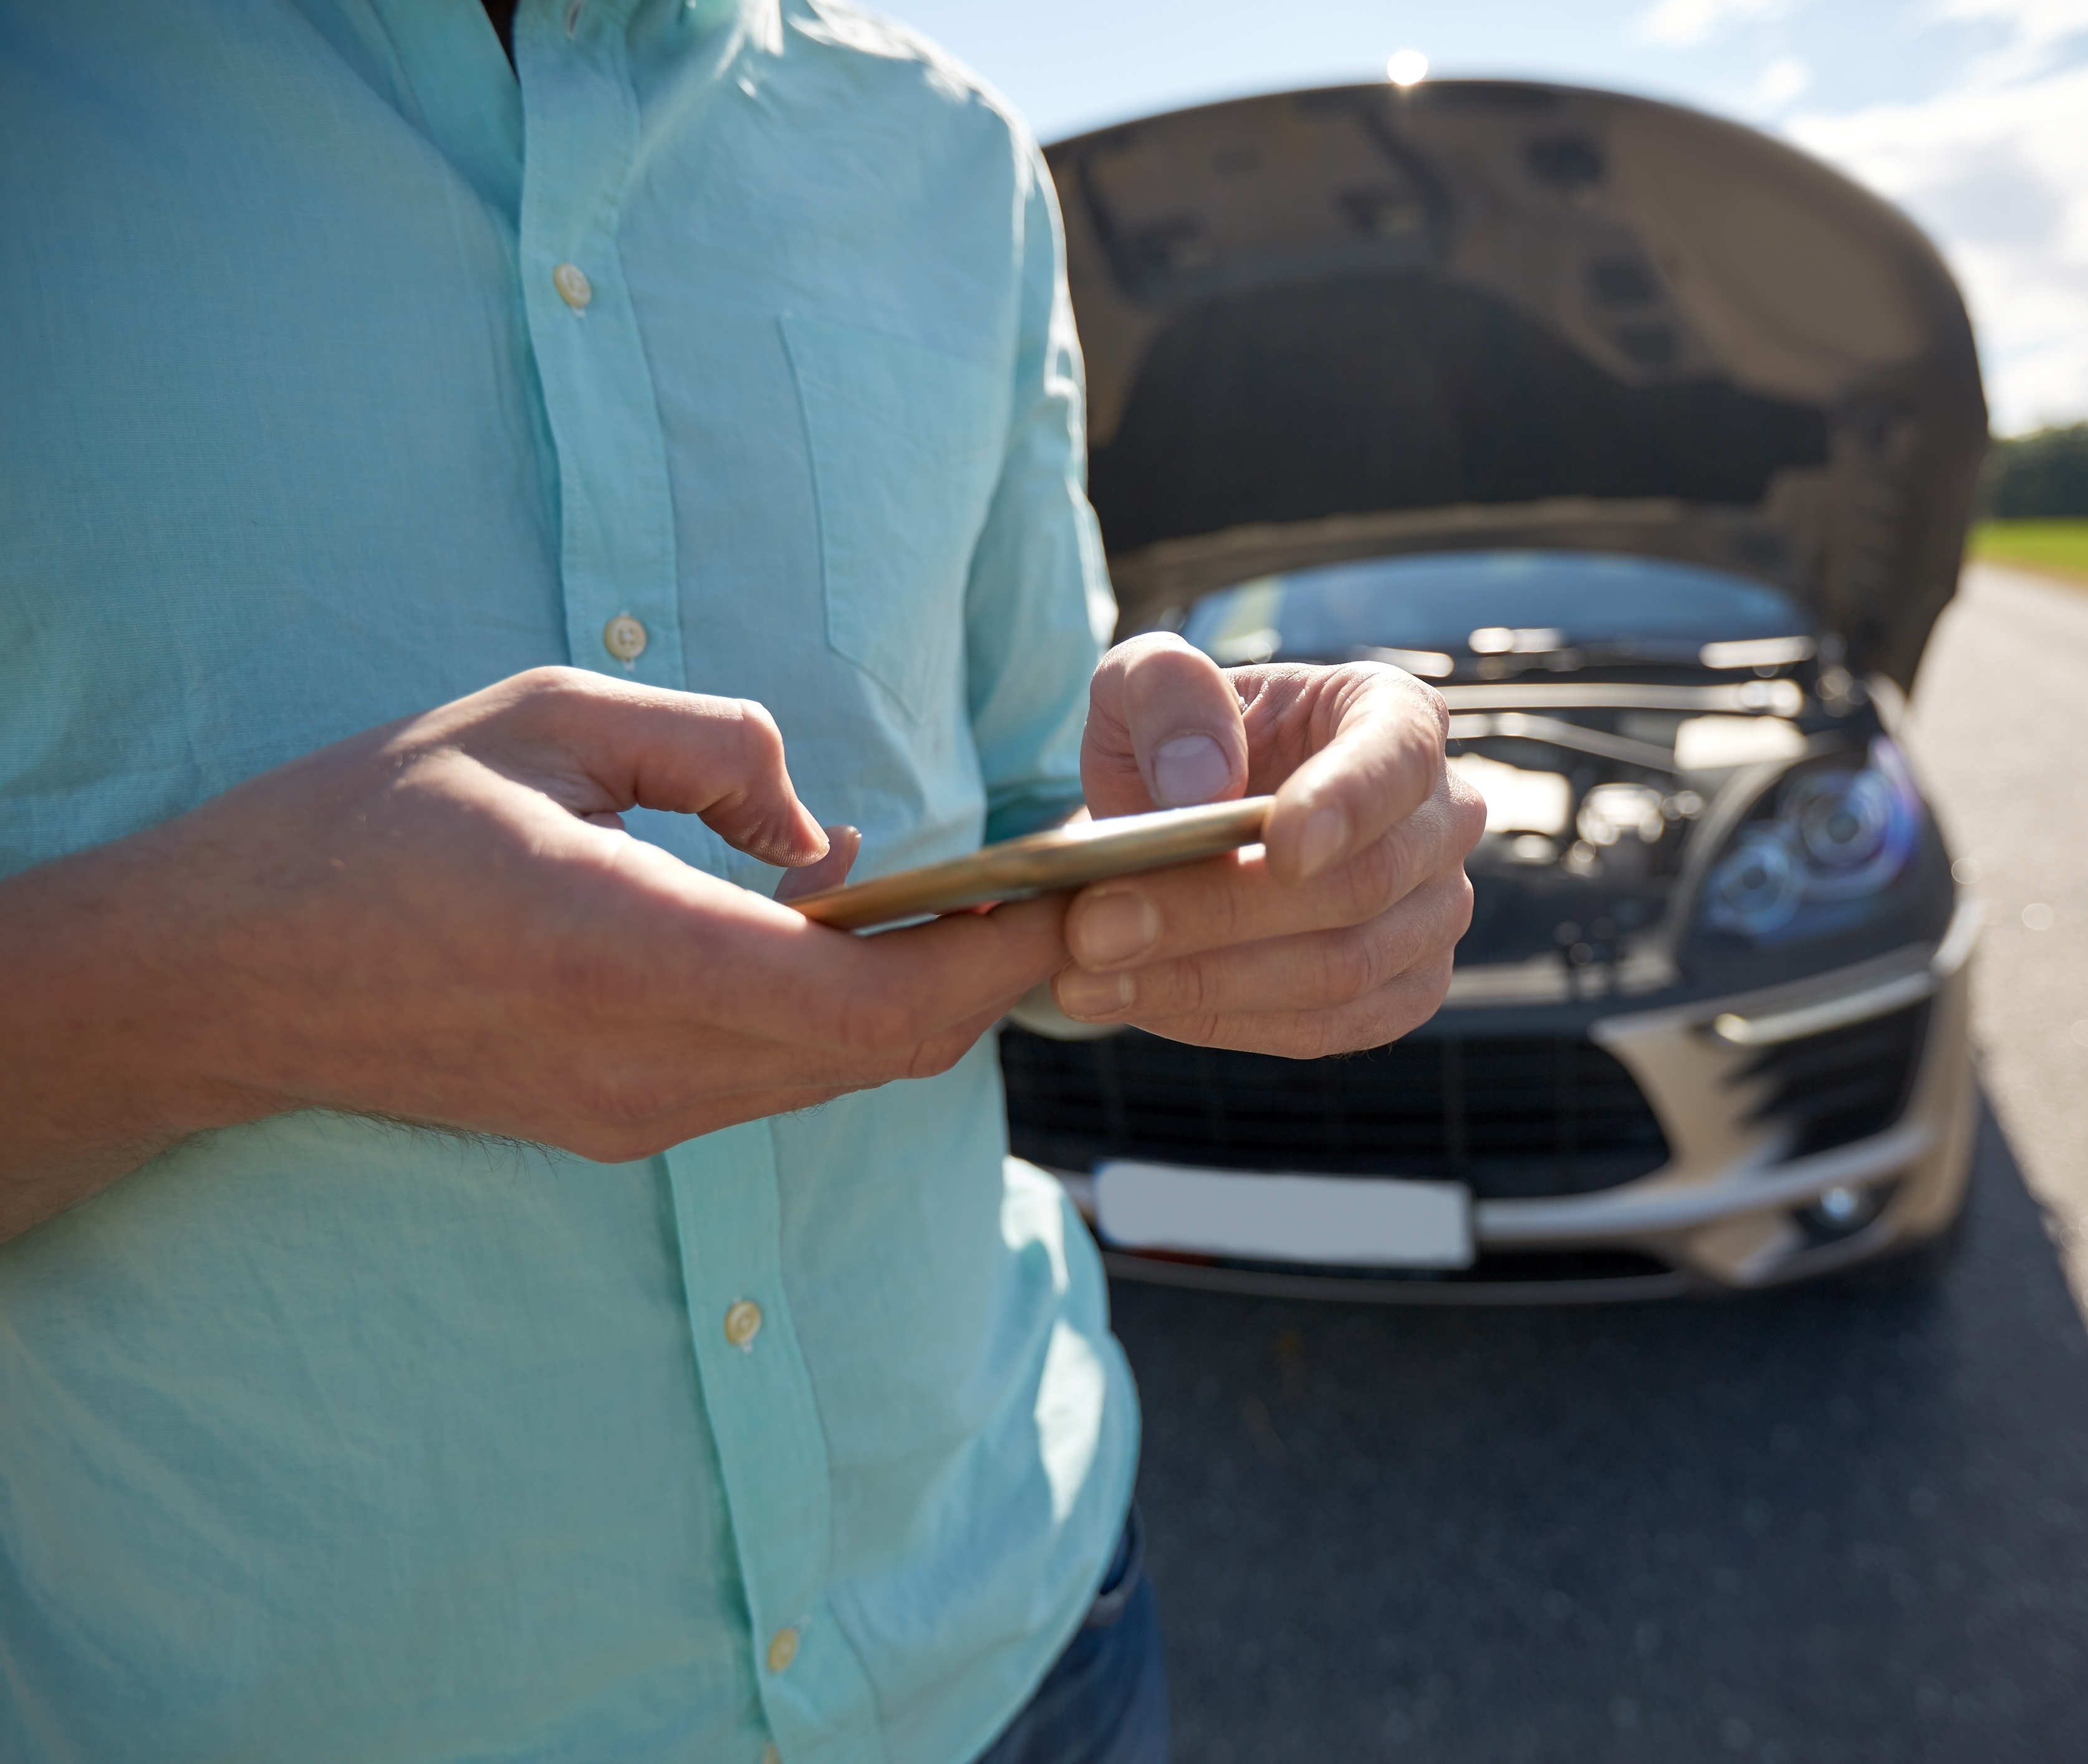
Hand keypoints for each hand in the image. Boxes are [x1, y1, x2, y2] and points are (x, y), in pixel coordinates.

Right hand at [0, 668, 1069, 1236]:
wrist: (224, 978)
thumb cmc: (365, 825)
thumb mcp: (537, 718)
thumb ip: (710, 749)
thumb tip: (828, 827)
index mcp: (624, 953)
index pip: (873, 1000)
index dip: (998, 955)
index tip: (1076, 891)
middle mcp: (646, 1063)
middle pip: (886, 1053)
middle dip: (990, 973)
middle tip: (1049, 886)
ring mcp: (634, 1114)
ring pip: (840, 1074)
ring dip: (917, 995)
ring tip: (957, 898)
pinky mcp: (618, 1127)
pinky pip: (777, 1079)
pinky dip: (838, 1013)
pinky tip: (828, 928)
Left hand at [1054, 634, 1483, 1055]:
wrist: (1189, 823)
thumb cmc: (1180, 741)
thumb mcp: (1145, 685)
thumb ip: (1165, 694)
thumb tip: (1201, 782)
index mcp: (1396, 717)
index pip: (1397, 760)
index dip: (1347, 806)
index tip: (1281, 848)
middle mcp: (1441, 819)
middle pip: (1359, 884)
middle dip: (1217, 912)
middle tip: (1093, 927)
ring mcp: (1434, 915)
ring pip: (1342, 971)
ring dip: (1204, 981)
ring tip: (1086, 976)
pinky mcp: (1404, 993)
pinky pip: (1324, 1030)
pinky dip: (1223, 1021)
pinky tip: (1139, 1002)